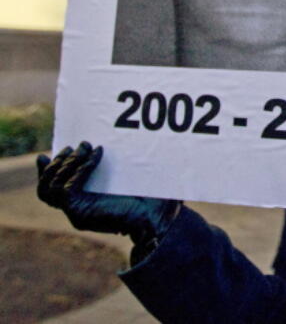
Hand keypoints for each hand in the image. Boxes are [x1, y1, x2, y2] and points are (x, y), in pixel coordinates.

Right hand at [36, 142, 179, 252]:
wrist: (159, 219)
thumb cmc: (154, 201)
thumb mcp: (133, 182)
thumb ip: (120, 168)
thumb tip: (117, 145)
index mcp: (85, 204)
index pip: (52, 191)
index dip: (46, 172)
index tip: (46, 154)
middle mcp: (76, 210)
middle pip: (46, 189)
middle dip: (57, 164)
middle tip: (74, 147)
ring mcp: (76, 213)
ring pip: (50, 188)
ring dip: (65, 164)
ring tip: (84, 147)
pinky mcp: (79, 213)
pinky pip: (67, 188)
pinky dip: (79, 169)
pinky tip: (97, 155)